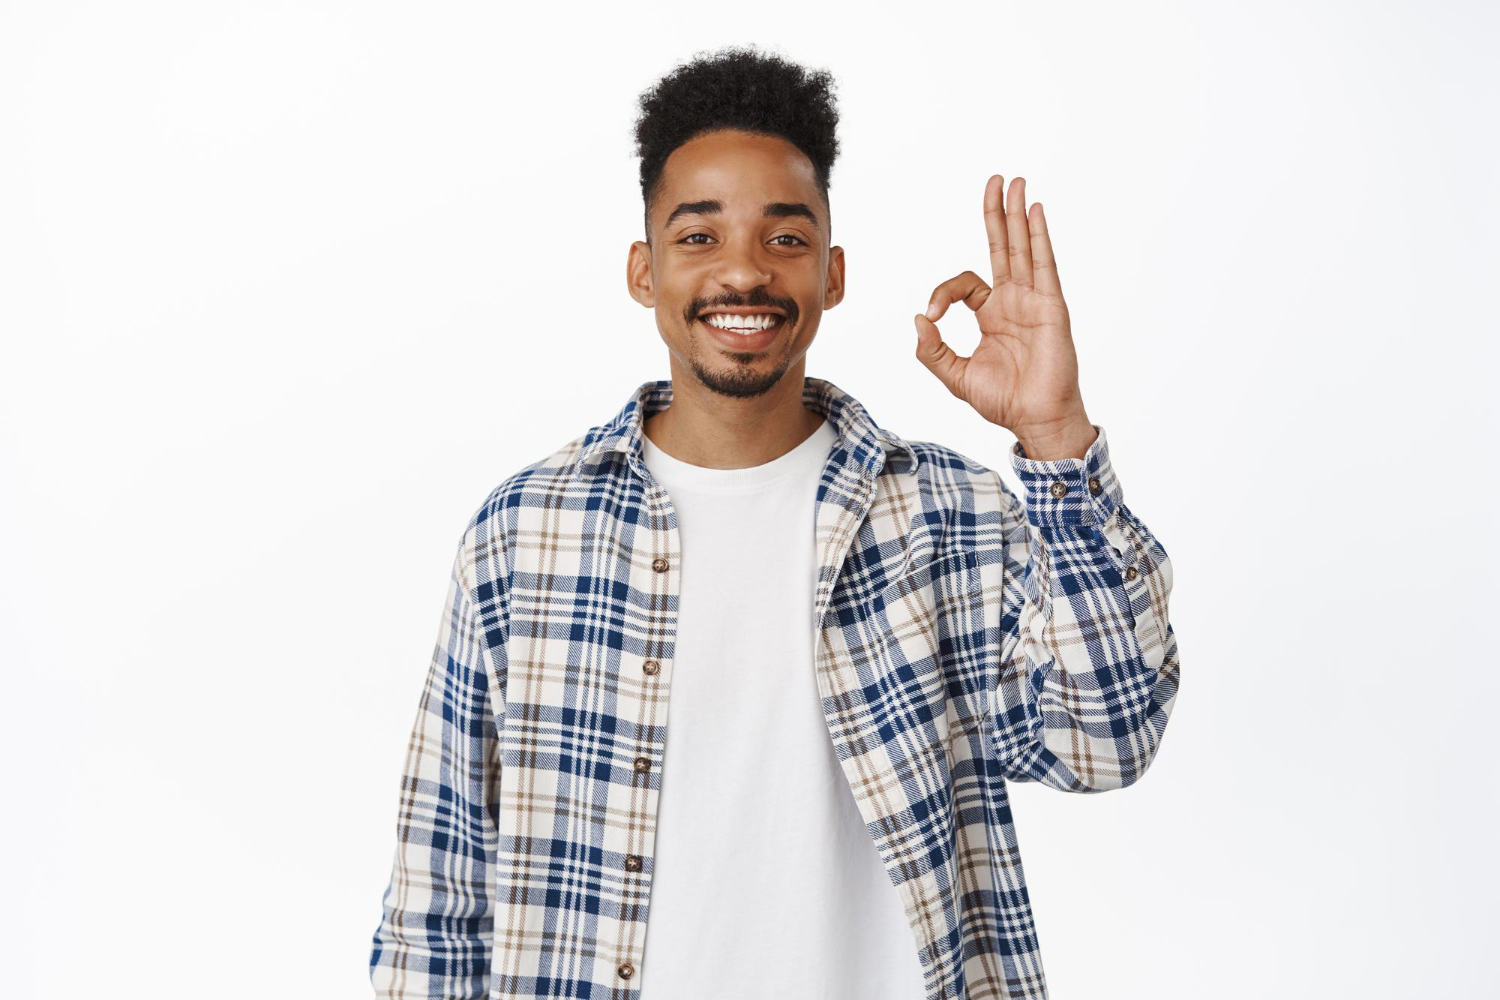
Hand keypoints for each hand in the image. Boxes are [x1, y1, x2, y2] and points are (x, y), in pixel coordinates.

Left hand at [914, 175, 1095, 459]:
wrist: (1035, 418)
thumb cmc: (1003, 401)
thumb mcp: (954, 375)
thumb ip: (931, 350)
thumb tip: (917, 319)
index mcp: (991, 315)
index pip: (964, 284)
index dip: (942, 293)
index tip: (931, 317)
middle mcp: (1014, 301)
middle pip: (1003, 247)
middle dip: (997, 214)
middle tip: (995, 181)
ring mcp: (1034, 301)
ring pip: (1023, 248)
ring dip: (1017, 215)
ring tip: (1014, 182)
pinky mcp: (1051, 307)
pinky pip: (1044, 265)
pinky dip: (1039, 237)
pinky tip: (1034, 211)